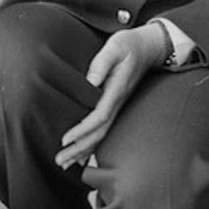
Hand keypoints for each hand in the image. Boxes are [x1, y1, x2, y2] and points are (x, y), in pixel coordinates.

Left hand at [55, 24, 166, 169]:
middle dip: (79, 149)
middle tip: (60, 160)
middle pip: (98, 133)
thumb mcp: (115, 46)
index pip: (98, 117)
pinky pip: (104, 129)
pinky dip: (92, 144)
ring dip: (84, 151)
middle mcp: (118, 102)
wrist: (148, 47)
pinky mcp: (116, 105)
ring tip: (66, 163)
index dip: (82, 130)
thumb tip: (90, 81)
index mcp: (116, 90)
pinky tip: (82, 155)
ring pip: (101, 135)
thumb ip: (102, 62)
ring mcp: (118, 106)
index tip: (65, 140)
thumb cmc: (130, 45)